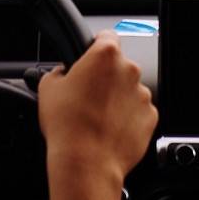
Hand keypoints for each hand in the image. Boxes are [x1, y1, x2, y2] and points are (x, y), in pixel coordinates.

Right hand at [38, 29, 157, 185]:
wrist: (86, 163)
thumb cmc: (67, 126)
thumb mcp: (48, 88)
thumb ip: (59, 71)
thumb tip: (64, 74)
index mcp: (105, 55)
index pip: (106, 36)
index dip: (95, 46)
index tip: (91, 55)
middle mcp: (129, 70)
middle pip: (118, 66)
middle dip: (105, 77)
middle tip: (86, 96)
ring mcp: (142, 94)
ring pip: (129, 90)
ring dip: (117, 99)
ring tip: (96, 118)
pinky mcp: (150, 117)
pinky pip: (138, 112)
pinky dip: (127, 118)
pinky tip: (108, 130)